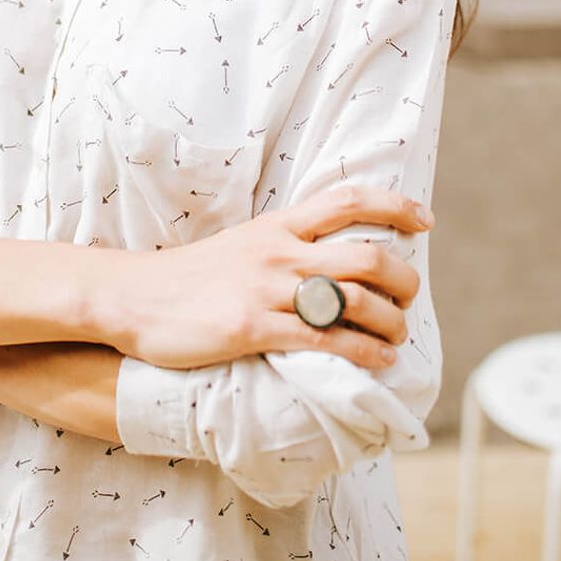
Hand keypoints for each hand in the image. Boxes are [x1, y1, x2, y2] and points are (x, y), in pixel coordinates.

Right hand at [102, 183, 431, 372]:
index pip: (348, 199)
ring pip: (354, 300)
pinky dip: (362, 353)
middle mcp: (280, 251)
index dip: (395, 206)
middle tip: (411, 300)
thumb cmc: (192, 277)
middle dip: (404, 280)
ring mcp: (268, 290)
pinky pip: (324, 342)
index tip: (425, 221)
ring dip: (391, 323)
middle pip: (366, 255)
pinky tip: (376, 361)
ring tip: (397, 339)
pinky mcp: (254, 328)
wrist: (135, 297)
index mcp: (278, 225)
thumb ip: (286, 246)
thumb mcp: (243, 244)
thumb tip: (332, 260)